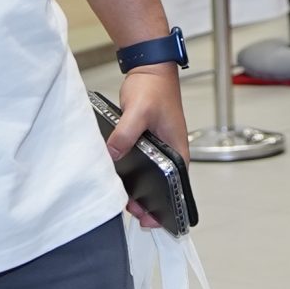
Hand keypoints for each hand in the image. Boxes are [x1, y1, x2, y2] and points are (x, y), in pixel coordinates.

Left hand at [109, 66, 188, 228]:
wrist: (149, 67)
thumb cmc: (155, 87)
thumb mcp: (139, 113)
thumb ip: (126, 135)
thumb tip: (112, 155)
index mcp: (177, 150)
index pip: (176, 187)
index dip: (166, 206)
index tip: (152, 220)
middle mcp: (170, 152)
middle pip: (163, 186)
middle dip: (148, 203)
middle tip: (131, 212)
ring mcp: (158, 147)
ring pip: (150, 176)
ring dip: (139, 189)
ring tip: (123, 201)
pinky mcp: (145, 142)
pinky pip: (140, 164)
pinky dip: (131, 174)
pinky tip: (118, 179)